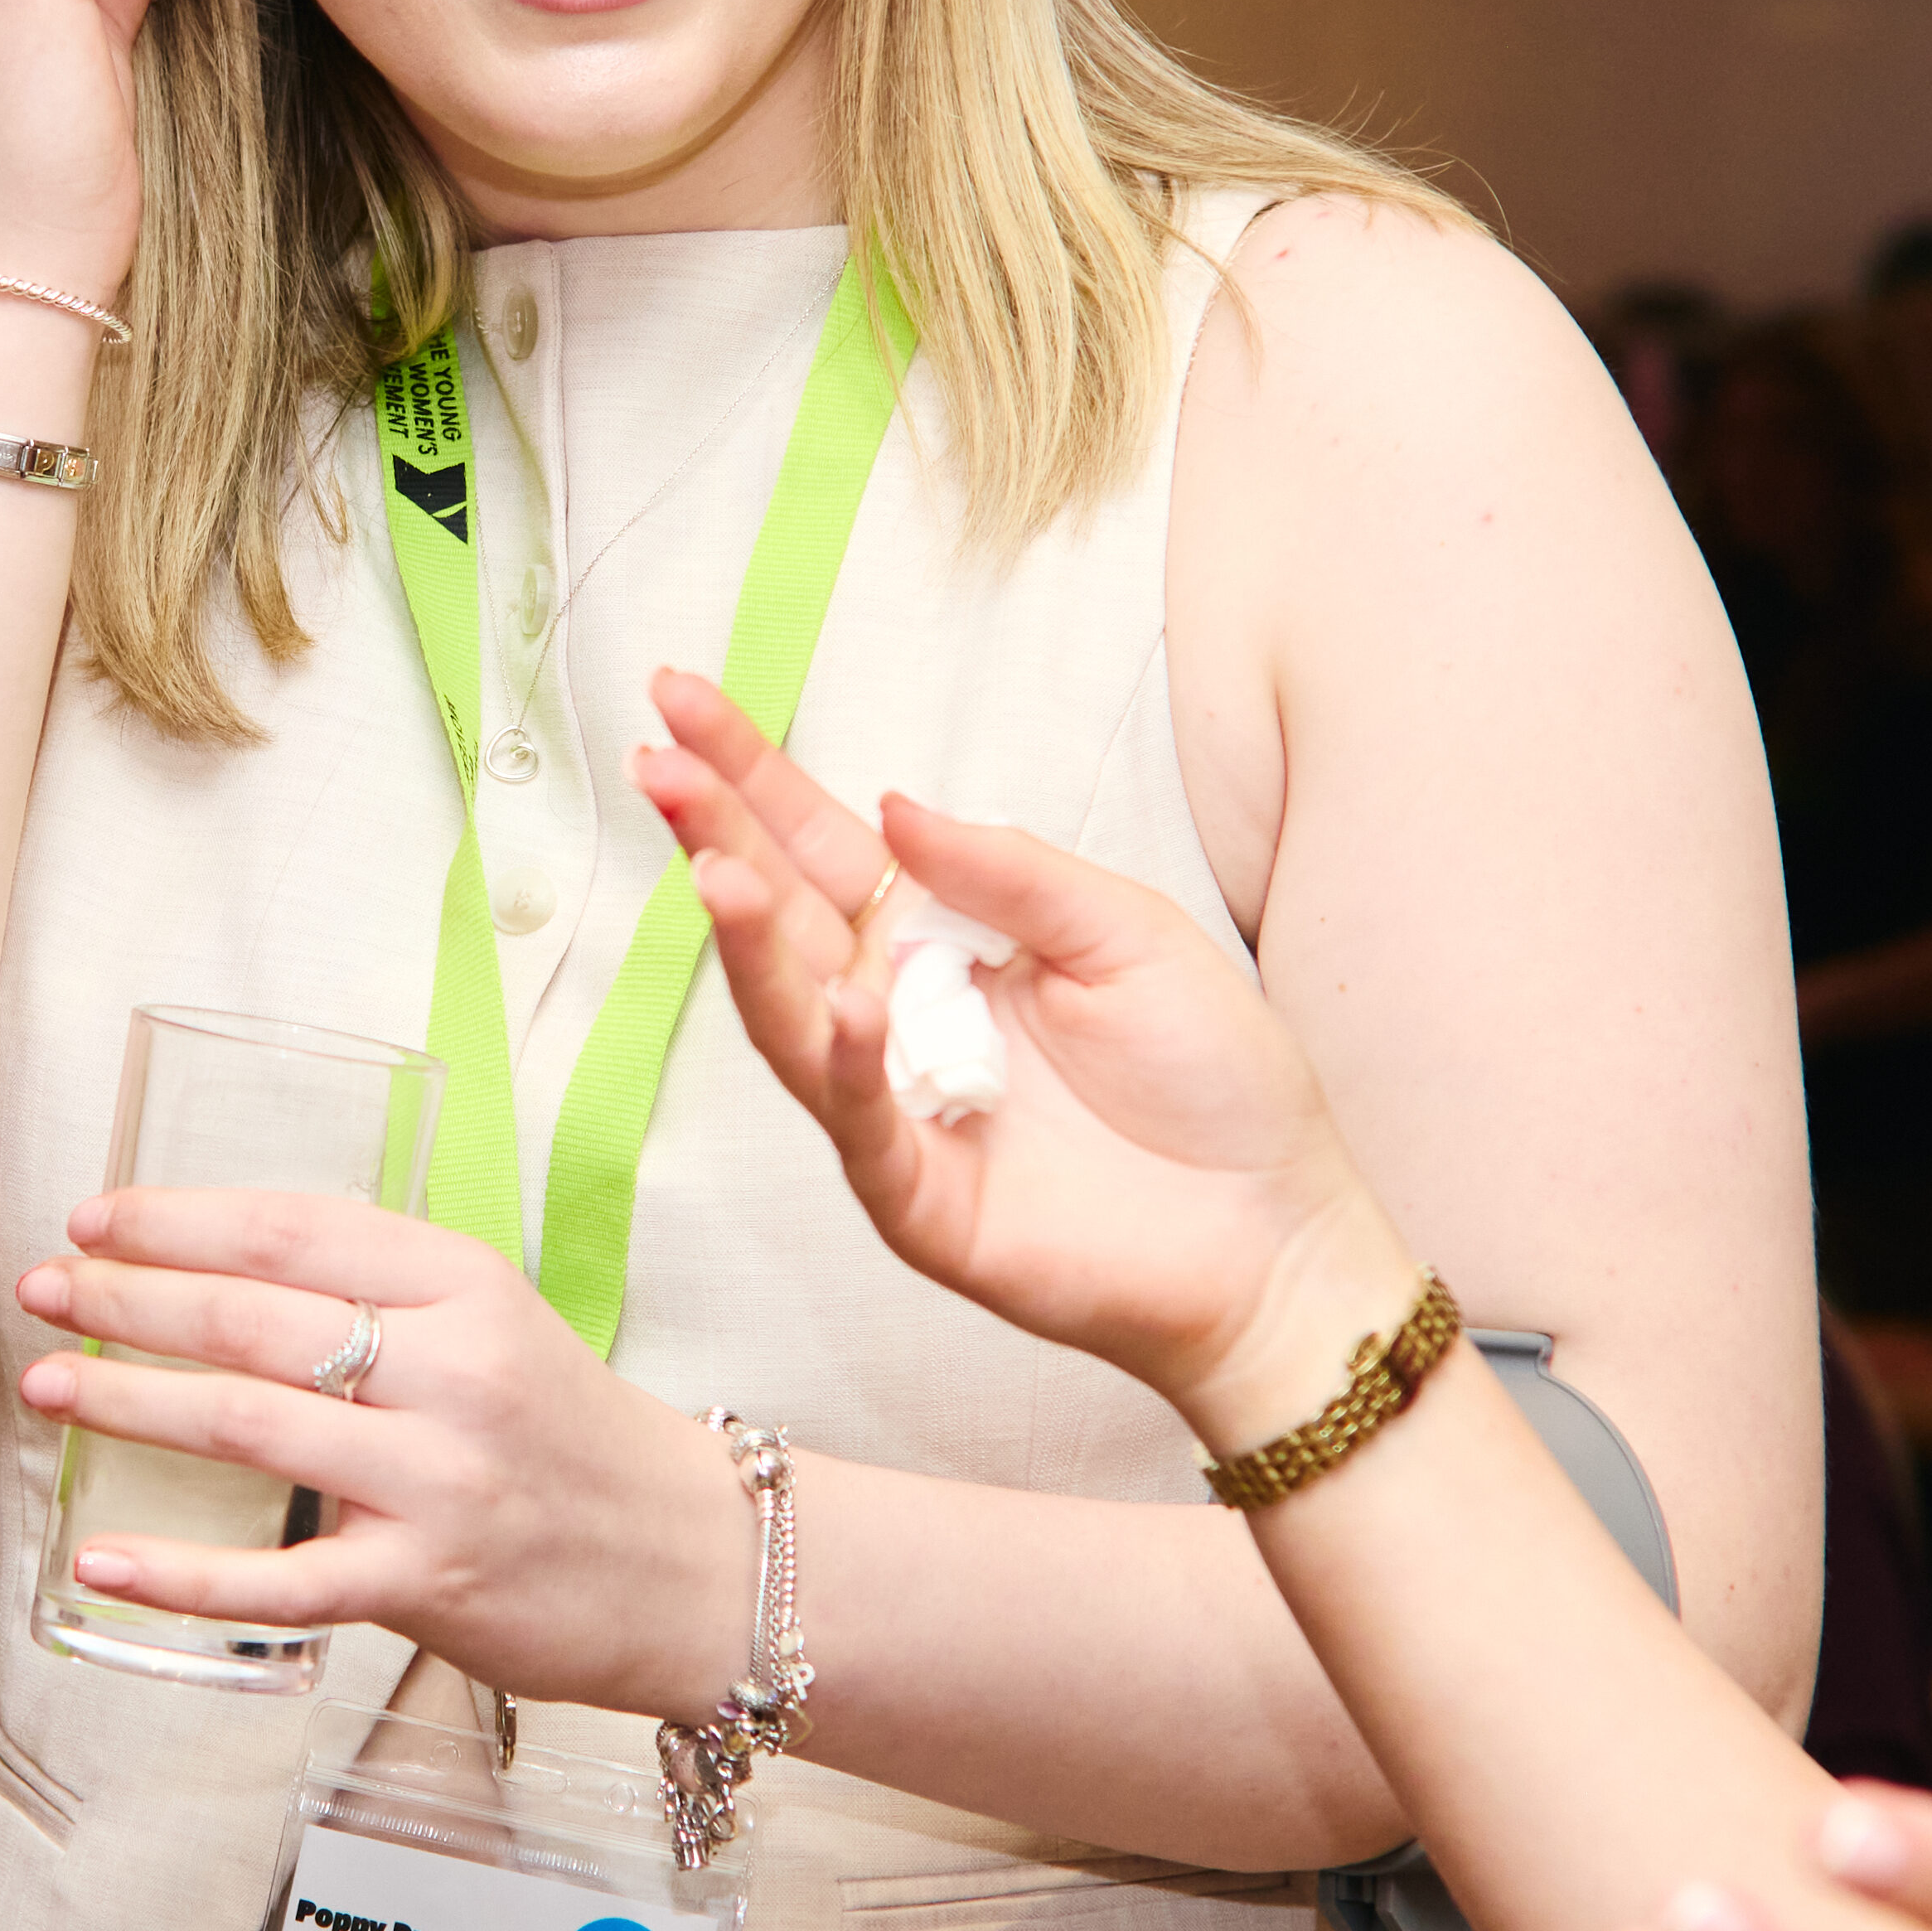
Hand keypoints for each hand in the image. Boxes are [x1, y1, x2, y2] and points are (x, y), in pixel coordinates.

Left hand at [10, 1185, 738, 1716]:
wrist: (695, 1564)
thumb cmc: (571, 1441)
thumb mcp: (496, 1325)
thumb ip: (379, 1297)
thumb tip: (217, 1273)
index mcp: (466, 1284)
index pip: (292, 1230)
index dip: (174, 1219)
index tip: (90, 1221)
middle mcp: (454, 1370)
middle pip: (252, 1317)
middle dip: (126, 1299)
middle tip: (41, 1293)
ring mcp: (441, 1480)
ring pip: (249, 1426)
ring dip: (128, 1403)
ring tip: (44, 1389)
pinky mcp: (430, 1582)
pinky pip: (279, 1580)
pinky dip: (180, 1575)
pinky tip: (101, 1560)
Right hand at [638, 671, 1393, 1418]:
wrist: (1276, 1233)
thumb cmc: (1214, 1082)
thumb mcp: (1129, 934)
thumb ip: (1010, 872)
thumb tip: (893, 805)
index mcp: (941, 941)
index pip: (820, 845)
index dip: (749, 777)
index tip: (681, 698)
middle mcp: (897, 1019)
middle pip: (781, 918)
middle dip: (714, 838)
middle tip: (655, 762)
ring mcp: (897, 1111)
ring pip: (792, 1022)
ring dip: (748, 948)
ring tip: (714, 869)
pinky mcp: (920, 1199)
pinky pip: (865, 1126)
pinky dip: (853, 1066)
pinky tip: (847, 1007)